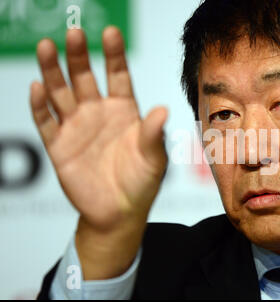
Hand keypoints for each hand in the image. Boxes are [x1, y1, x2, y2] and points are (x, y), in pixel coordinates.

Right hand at [30, 27, 167, 278]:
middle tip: (74, 33)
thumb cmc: (141, 183)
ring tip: (46, 47)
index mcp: (124, 111)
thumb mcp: (153, 158)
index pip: (118, 75)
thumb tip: (164, 110)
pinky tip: (37, 88)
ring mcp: (76, 127)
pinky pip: (46, 122)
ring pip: (60, 93)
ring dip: (52, 71)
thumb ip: (153, 134)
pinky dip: (40, 106)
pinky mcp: (58, 146)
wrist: (119, 213)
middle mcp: (98, 113)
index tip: (110, 33)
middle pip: (85, 77)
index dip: (114, 54)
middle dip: (79, 56)